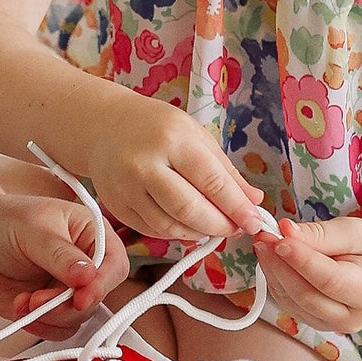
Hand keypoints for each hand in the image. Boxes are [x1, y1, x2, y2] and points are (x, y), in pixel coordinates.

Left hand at [0, 188, 131, 334]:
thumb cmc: (3, 222)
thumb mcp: (33, 230)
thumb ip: (60, 255)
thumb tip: (88, 276)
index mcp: (92, 234)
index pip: (114, 264)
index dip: (101, 285)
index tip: (80, 298)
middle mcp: (87, 265)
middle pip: (97, 298)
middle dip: (65, 305)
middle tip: (35, 300)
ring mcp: (70, 289)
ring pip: (78, 318)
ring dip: (49, 317)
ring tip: (22, 301)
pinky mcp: (52, 310)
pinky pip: (59, 330)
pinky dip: (39, 326)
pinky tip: (19, 308)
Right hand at [83, 95, 266, 242]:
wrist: (106, 127)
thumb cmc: (157, 128)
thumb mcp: (196, 136)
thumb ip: (225, 171)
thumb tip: (254, 202)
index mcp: (172, 139)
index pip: (211, 181)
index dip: (237, 207)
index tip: (256, 222)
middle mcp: (145, 164)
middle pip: (189, 210)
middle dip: (220, 226)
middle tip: (237, 229)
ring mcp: (126, 188)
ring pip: (170, 227)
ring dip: (199, 233)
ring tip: (213, 226)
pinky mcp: (116, 206)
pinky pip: (152, 231)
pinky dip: (176, 233)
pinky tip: (187, 224)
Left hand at [255, 216, 361, 335]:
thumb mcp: (354, 231)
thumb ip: (321, 234)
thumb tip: (287, 231)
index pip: (329, 280)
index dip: (302, 260)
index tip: (280, 239)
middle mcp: (350, 317)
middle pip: (306, 295)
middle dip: (280, 265)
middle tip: (263, 238)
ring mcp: (329, 324)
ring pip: (291, 300)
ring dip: (272, 271)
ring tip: (264, 243)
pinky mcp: (311, 322)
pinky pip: (286, 302)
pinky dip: (274, 279)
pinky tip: (270, 258)